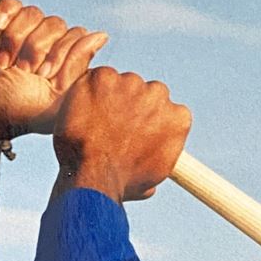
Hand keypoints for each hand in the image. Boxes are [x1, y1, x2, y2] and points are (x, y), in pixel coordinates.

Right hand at [0, 0, 108, 142]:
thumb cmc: (14, 111)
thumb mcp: (54, 98)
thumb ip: (78, 67)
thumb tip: (102, 34)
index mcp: (58, 62)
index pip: (75, 36)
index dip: (61, 51)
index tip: (44, 74)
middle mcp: (40, 44)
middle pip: (55, 23)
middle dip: (37, 46)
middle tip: (23, 70)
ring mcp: (16, 31)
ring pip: (32, 12)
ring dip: (16, 38)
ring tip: (1, 63)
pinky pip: (10, 2)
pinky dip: (4, 13)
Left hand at [53, 66, 192, 203]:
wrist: (94, 177)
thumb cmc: (121, 183)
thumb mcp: (153, 177)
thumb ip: (158, 158)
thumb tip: (151, 165)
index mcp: (178, 118)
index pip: (168, 110)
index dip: (150, 120)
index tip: (136, 131)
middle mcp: (159, 95)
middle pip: (146, 91)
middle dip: (131, 105)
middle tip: (113, 127)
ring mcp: (131, 83)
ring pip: (120, 83)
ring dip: (109, 97)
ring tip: (94, 124)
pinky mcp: (103, 77)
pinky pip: (96, 79)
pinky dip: (88, 92)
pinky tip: (82, 114)